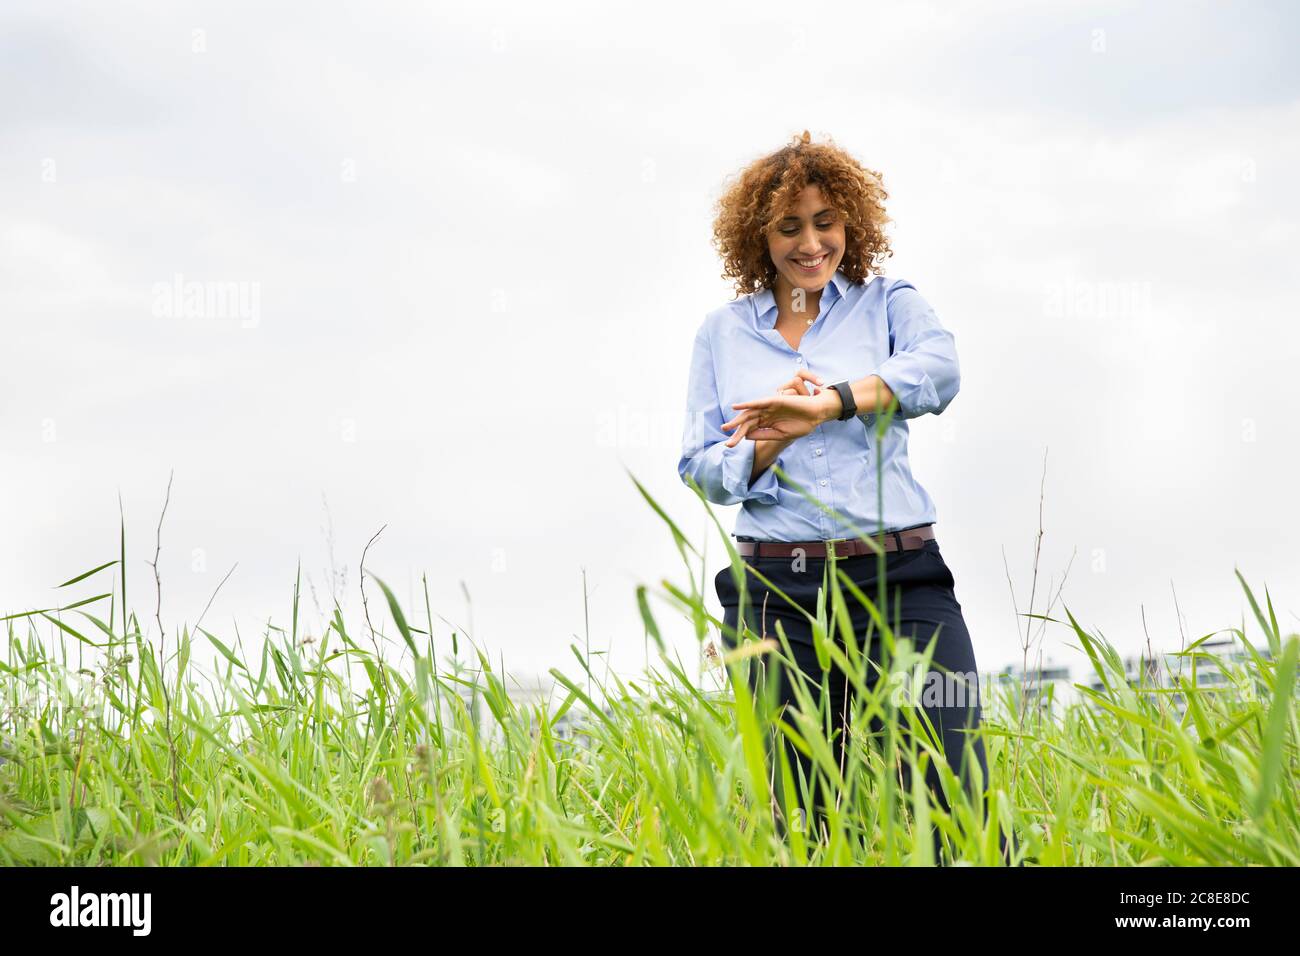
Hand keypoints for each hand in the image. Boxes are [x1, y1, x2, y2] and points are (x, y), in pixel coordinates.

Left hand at [722, 371, 840, 444]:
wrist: (815, 415)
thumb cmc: (800, 425)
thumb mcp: (780, 435)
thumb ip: (764, 434)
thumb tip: (746, 436)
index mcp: (766, 423)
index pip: (749, 429)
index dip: (738, 437)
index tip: (729, 445)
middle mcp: (765, 414)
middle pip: (746, 422)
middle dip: (735, 429)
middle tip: (724, 438)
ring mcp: (769, 407)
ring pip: (749, 413)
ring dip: (737, 419)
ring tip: (726, 427)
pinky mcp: (774, 401)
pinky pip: (758, 403)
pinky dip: (747, 404)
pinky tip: (737, 407)